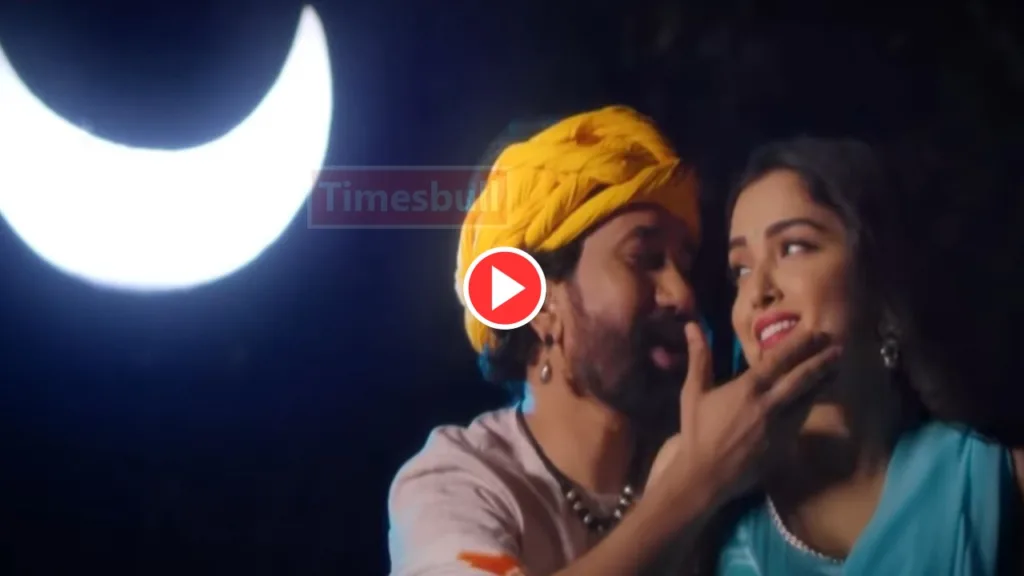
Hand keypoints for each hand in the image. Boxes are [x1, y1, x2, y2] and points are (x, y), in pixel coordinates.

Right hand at [646, 322, 839, 506]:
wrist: (705, 475)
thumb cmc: (697, 432)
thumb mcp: (693, 392)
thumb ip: (699, 358)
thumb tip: (692, 326)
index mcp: (747, 388)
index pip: (778, 360)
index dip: (799, 344)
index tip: (814, 331)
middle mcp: (769, 404)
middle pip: (802, 378)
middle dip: (821, 360)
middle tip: (838, 346)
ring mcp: (780, 426)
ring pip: (808, 399)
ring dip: (823, 382)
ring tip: (837, 368)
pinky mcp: (785, 445)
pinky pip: (802, 420)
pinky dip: (811, 405)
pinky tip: (816, 397)